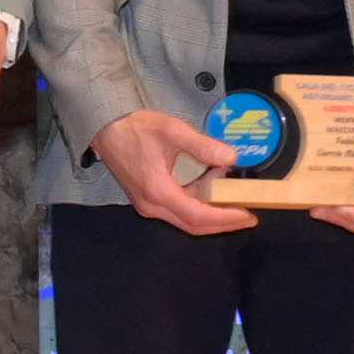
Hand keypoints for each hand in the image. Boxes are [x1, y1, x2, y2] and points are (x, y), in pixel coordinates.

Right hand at [92, 103, 247, 235]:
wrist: (105, 128)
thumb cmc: (135, 128)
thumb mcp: (172, 130)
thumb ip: (203, 145)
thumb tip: (232, 158)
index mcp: (158, 192)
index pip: (198, 215)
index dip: (225, 218)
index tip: (248, 215)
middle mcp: (152, 206)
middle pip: (193, 225)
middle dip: (222, 223)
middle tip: (249, 216)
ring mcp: (148, 205)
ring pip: (185, 221)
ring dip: (211, 216)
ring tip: (234, 206)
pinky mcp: (147, 200)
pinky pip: (177, 212)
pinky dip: (198, 208)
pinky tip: (212, 195)